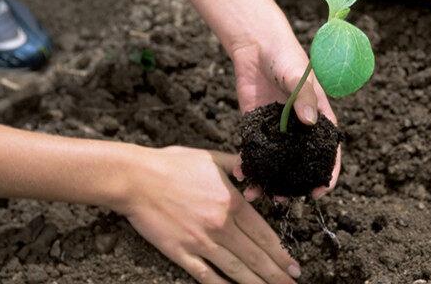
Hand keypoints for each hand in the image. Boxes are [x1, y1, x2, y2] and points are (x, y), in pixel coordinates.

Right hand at [116, 146, 300, 283]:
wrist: (136, 178)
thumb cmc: (173, 165)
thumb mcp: (213, 158)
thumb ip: (239, 165)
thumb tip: (256, 169)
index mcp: (232, 203)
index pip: (265, 234)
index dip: (282, 253)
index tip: (294, 265)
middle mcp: (221, 226)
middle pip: (255, 256)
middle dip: (276, 273)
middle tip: (292, 283)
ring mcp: (201, 242)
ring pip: (236, 270)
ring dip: (256, 283)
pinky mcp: (181, 252)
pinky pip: (206, 275)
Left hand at [230, 39, 340, 200]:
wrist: (256, 45)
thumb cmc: (285, 56)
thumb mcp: (298, 75)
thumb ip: (304, 96)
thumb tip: (309, 121)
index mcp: (318, 117)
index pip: (328, 150)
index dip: (327, 173)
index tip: (320, 192)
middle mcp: (299, 128)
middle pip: (300, 164)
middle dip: (292, 185)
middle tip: (282, 200)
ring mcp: (277, 129)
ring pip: (275, 163)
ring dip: (267, 180)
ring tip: (256, 195)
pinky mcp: (256, 126)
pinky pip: (253, 151)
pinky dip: (248, 164)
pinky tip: (241, 174)